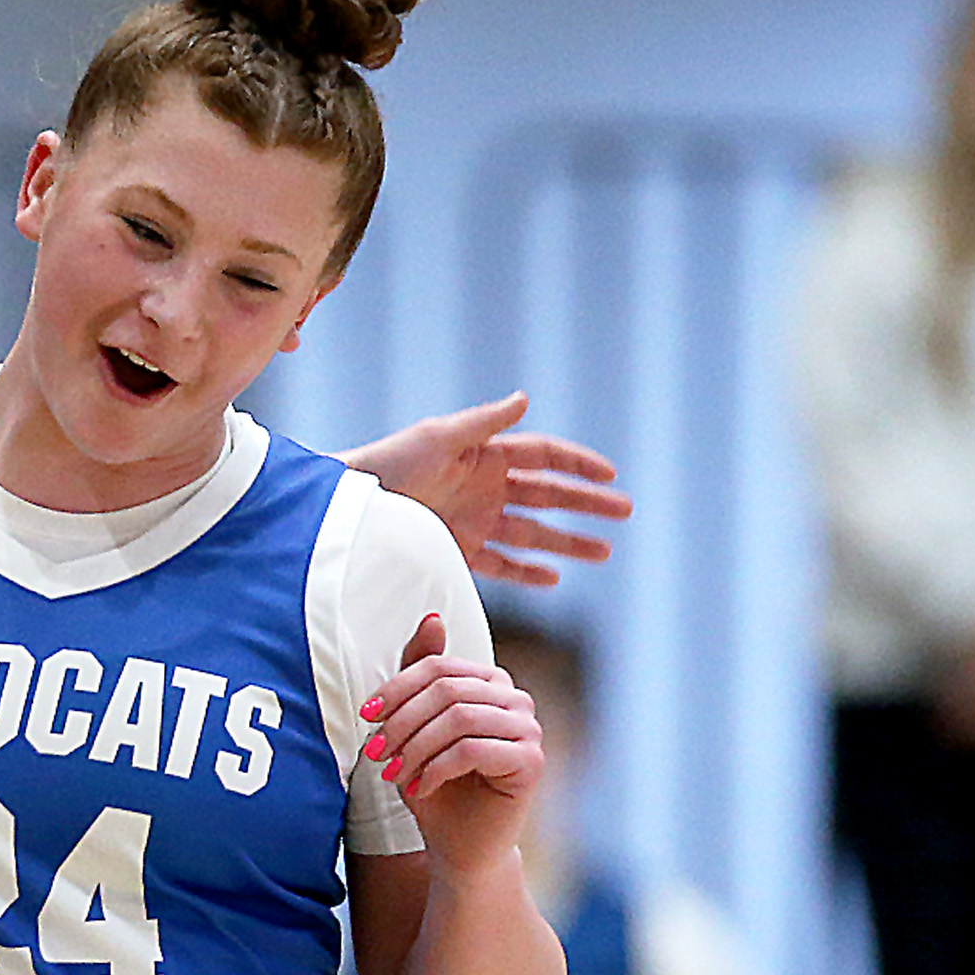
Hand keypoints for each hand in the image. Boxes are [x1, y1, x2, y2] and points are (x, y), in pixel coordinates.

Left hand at [345, 395, 626, 586]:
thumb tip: (526, 398)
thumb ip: (484, 423)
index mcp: (486, 454)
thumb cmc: (389, 464)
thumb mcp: (437, 438)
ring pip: (535, 533)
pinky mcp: (460, 553)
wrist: (348, 509)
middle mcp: (487, 487)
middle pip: (549, 495)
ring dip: (569, 541)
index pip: (544, 455)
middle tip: (626, 512)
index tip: (610, 475)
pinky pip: (503, 563)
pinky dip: (528, 570)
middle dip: (588, 503)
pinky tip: (554, 576)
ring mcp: (476, 521)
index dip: (578, 464)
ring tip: (605, 552)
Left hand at [360, 612, 545, 872]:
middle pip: (447, 690)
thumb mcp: (416, 727)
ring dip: (415, 747)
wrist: (459, 846)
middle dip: (402, 721)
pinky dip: (436, 768)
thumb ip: (421, 675)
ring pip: (459, 718)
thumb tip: (432, 616)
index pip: (439, 666)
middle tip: (374, 752)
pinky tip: (418, 787)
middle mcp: (515, 698)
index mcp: (490, 682)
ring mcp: (529, 728)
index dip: (397, 688)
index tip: (365, 717)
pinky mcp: (532, 761)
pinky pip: (473, 749)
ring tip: (392, 773)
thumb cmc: (435, 785)